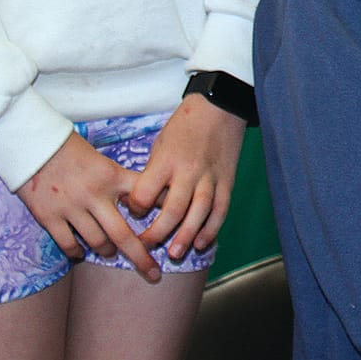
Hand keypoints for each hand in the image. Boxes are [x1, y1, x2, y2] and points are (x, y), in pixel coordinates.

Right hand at [16, 133, 157, 280]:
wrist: (34, 145)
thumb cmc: (72, 151)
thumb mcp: (104, 161)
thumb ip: (123, 182)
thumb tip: (149, 200)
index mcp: (111, 176)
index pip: (144, 199)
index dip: (160, 215)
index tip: (172, 232)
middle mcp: (94, 195)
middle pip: (123, 235)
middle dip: (141, 257)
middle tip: (153, 273)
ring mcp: (71, 208)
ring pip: (97, 242)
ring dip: (107, 251)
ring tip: (110, 251)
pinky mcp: (49, 216)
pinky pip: (69, 244)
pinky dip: (77, 252)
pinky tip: (81, 252)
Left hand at [129, 93, 245, 260]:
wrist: (220, 107)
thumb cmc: (184, 126)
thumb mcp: (160, 144)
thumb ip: (153, 173)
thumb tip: (141, 202)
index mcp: (166, 160)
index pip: (145, 192)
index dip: (135, 206)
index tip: (133, 211)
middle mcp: (188, 171)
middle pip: (172, 209)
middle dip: (157, 232)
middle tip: (146, 245)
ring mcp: (210, 177)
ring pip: (198, 213)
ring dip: (186, 235)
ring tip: (175, 252)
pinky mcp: (227, 181)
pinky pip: (220, 209)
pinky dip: (212, 228)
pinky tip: (201, 242)